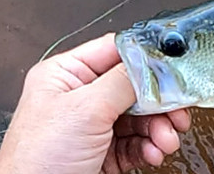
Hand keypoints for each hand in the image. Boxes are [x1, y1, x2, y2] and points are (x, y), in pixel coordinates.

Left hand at [0, 33, 189, 173]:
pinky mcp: (101, 154)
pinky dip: (150, 146)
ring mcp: (91, 127)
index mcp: (65, 75)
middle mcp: (79, 98)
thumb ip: (123, 80)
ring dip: (159, 127)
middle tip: (177, 109)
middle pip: (133, 85)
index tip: (173, 67)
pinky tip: (154, 152)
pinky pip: (136, 141)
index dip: (145, 57)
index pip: (115, 50)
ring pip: (139, 116)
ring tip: (166, 139)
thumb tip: (152, 59)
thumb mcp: (85, 110)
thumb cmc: (36, 164)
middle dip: (158, 101)